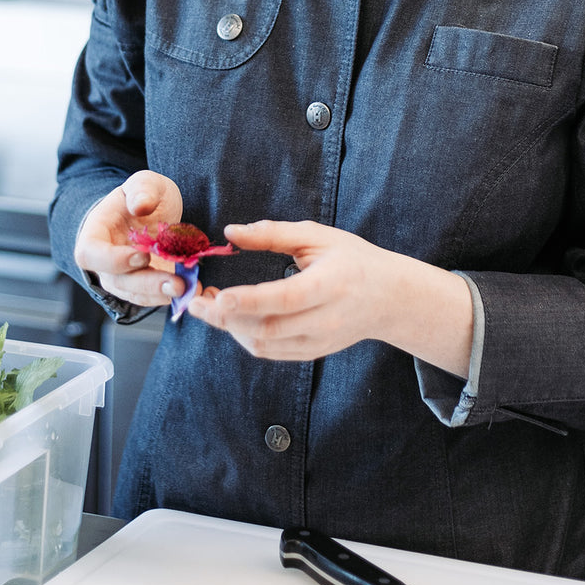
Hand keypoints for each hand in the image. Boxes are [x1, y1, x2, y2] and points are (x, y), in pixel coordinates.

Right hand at [74, 170, 189, 308]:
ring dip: (161, 294)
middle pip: (118, 281)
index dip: (113, 260)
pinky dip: (170, 295)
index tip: (142, 255)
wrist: (150, 210)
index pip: (90, 254)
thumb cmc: (141, 196)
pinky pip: (151, 297)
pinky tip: (190, 289)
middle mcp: (104, 262)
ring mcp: (122, 277)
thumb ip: (141, 190)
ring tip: (187, 288)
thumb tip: (140, 205)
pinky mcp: (143, 286)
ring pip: (135, 294)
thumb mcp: (144, 183)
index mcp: (94, 234)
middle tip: (177, 283)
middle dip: (148, 284)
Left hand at [186, 219, 398, 359]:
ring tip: (209, 306)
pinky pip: (271, 352)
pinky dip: (245, 337)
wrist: (390, 298)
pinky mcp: (312, 352)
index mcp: (329, 285)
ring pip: (264, 345)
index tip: (217, 296)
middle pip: (267, 329)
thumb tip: (230, 232)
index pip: (284, 298)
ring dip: (230, 328)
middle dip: (224, 318)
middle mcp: (325, 320)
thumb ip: (273, 234)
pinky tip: (232, 318)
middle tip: (195, 301)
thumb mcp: (318, 236)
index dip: (248, 300)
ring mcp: (319, 341)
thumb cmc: (353, 260)